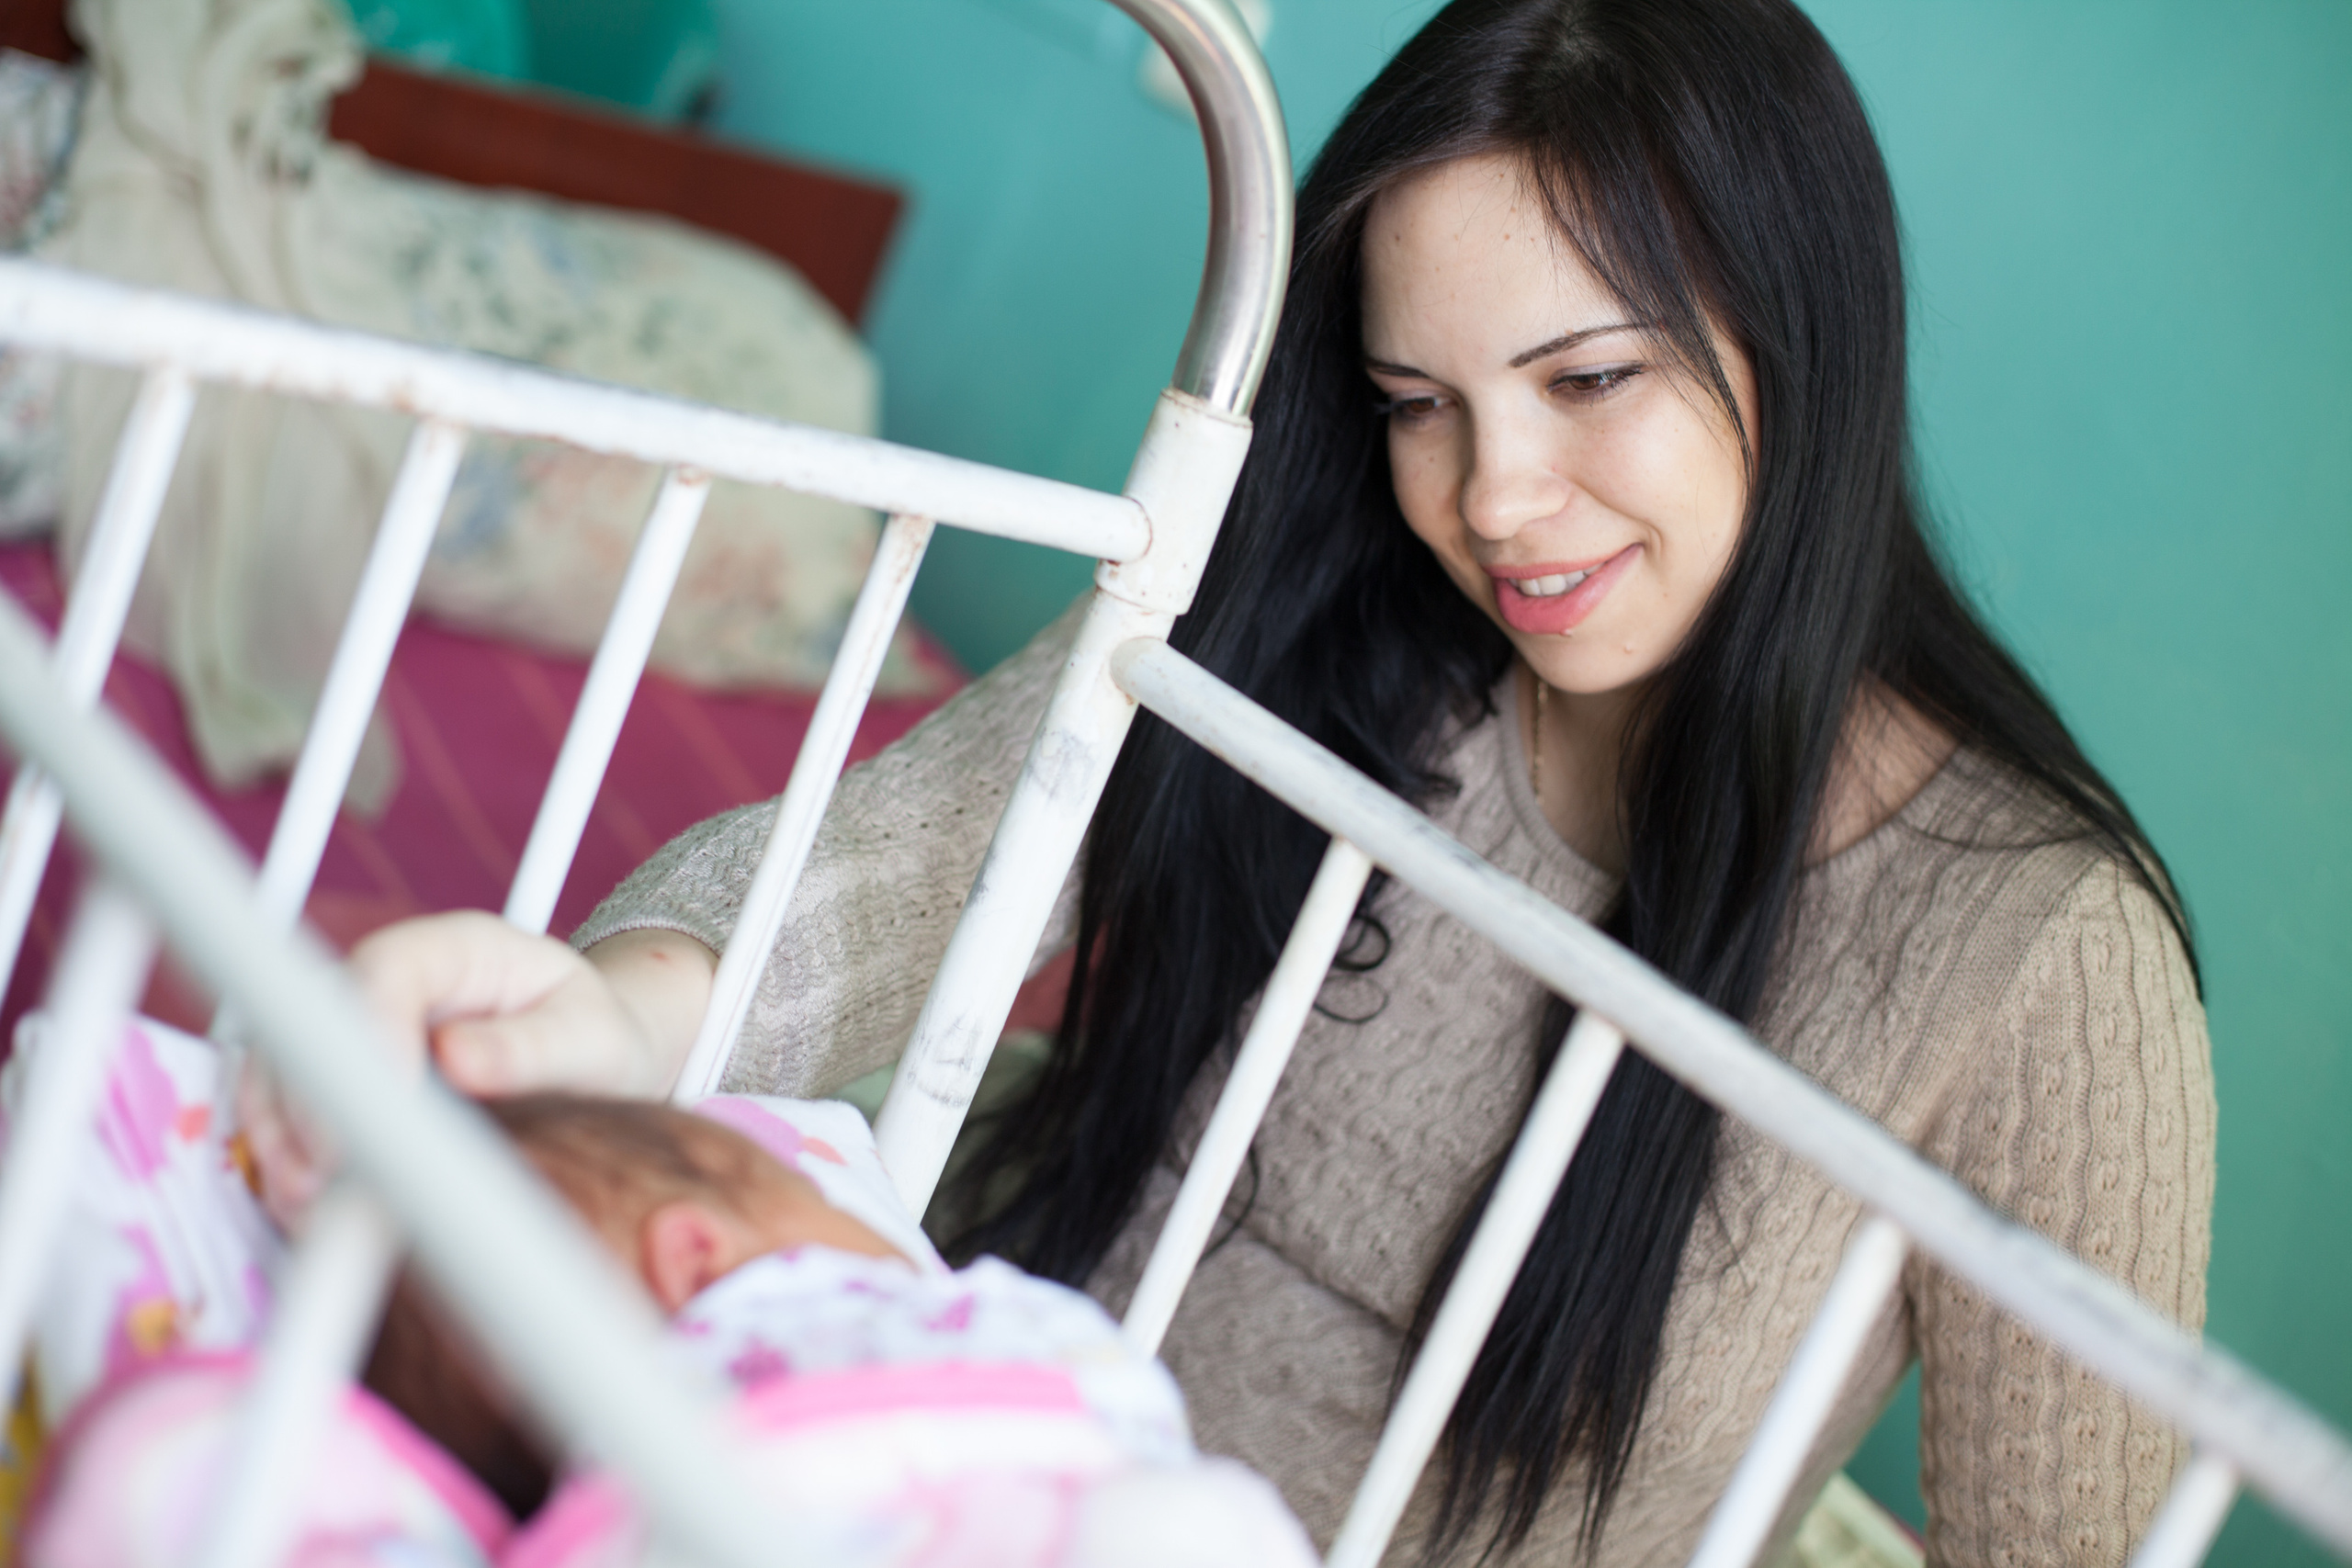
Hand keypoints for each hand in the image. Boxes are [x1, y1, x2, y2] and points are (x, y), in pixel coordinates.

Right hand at [238, 912, 717, 1227]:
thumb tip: (458, 1058)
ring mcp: (349, 1027)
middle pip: (310, 1021)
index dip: (369, 1037)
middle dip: (311, 1101)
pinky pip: (280, 1110)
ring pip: (277, 1068)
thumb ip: (531, 1048)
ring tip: (311, 1206)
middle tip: (332, 1177)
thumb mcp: (591, 1038)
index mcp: (455, 949)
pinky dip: (283, 1158)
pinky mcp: (328, 1078)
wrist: (584, 1057)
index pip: (386, 973)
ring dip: (283, 1138)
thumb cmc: (591, 1037)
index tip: (380, 1109)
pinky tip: (303, 1206)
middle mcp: (387, 979)